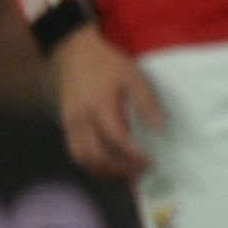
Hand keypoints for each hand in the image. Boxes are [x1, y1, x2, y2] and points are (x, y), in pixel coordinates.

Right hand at [49, 23, 160, 178]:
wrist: (75, 52)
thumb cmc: (107, 63)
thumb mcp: (132, 76)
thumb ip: (146, 103)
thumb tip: (160, 129)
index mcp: (100, 106)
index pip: (117, 140)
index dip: (134, 156)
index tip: (151, 162)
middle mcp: (82, 119)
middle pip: (98, 156)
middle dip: (121, 170)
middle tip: (141, 173)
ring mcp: (71, 124)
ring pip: (84, 159)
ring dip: (105, 172)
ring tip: (126, 176)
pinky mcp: (66, 125)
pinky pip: (76, 152)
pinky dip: (92, 165)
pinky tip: (108, 167)